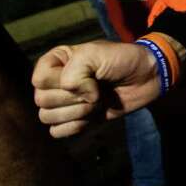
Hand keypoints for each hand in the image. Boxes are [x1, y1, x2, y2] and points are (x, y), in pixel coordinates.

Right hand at [32, 41, 160, 137]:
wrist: (146, 78)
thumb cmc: (122, 60)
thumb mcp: (95, 53)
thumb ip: (75, 71)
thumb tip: (77, 97)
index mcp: (56, 61)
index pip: (39, 79)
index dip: (63, 82)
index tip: (90, 75)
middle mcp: (55, 81)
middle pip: (42, 100)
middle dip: (74, 98)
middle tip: (96, 90)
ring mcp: (65, 102)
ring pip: (47, 117)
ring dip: (76, 113)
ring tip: (96, 102)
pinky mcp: (76, 119)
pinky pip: (56, 132)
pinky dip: (74, 127)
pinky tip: (92, 117)